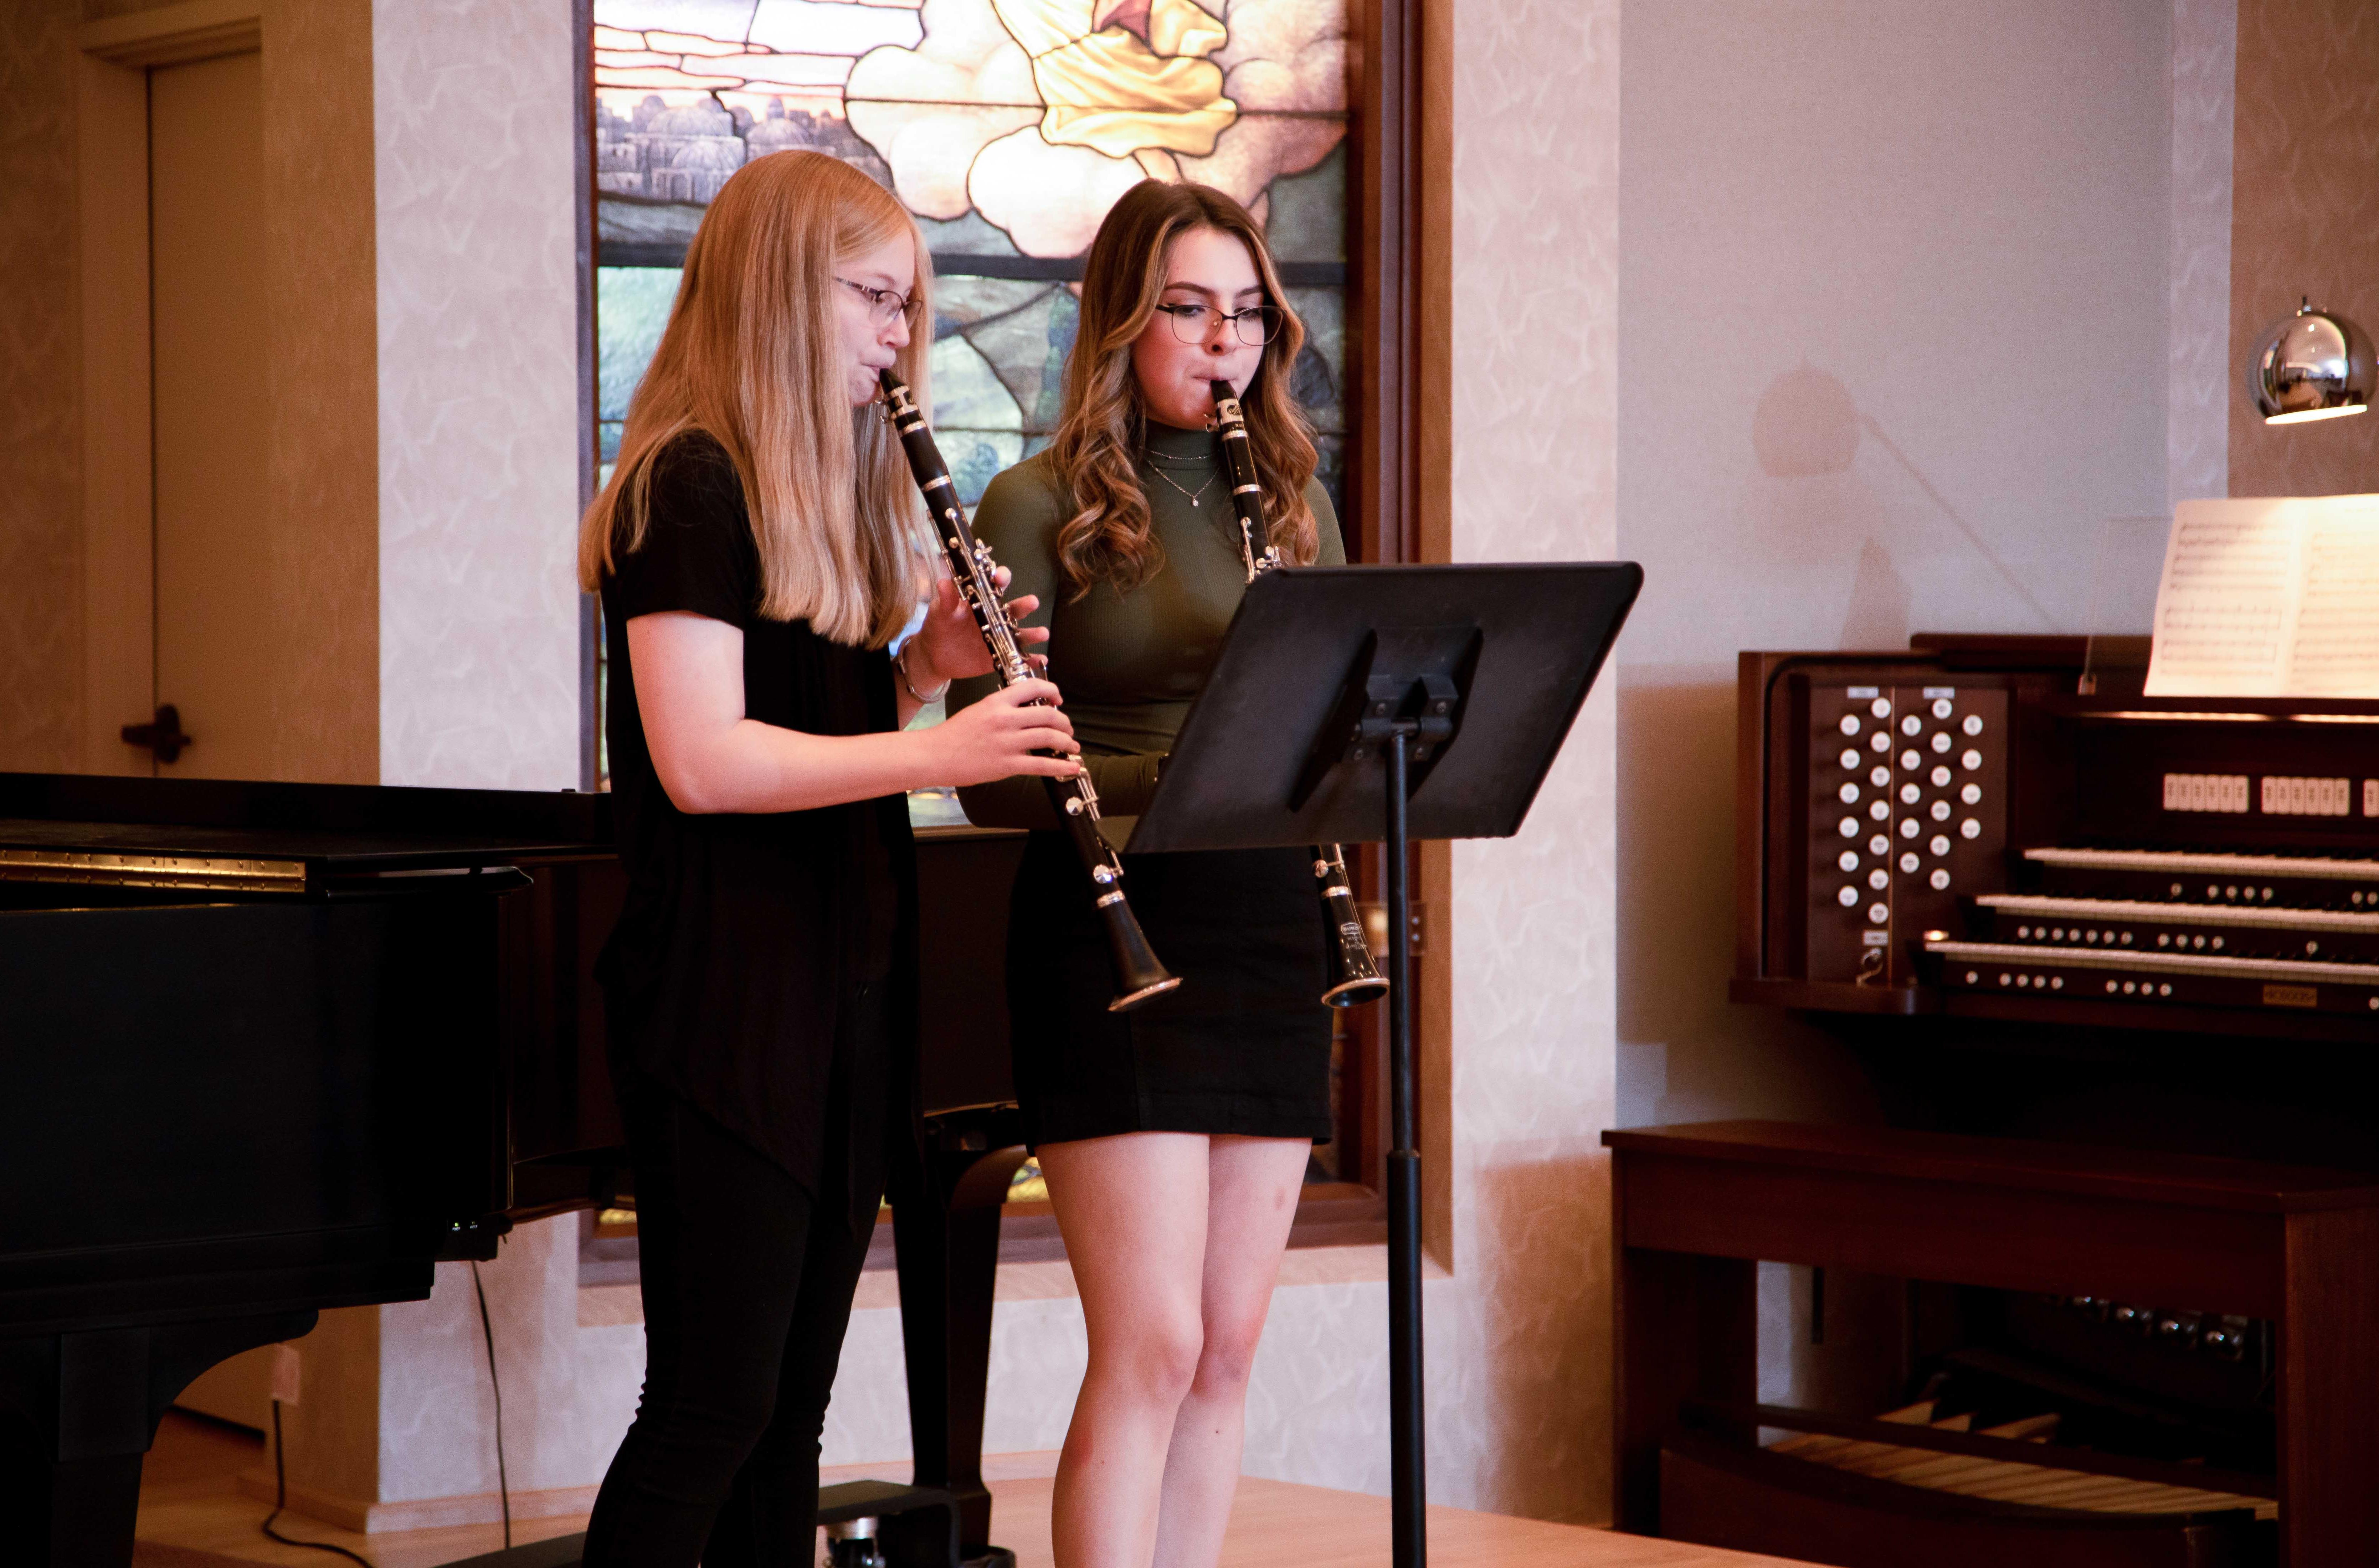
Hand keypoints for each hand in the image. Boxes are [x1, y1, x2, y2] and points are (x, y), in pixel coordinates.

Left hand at [907, 567, 1047, 688]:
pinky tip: (1041, 659)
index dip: (1000, 578)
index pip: (994, 586)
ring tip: (1043, 633)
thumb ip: (945, 600)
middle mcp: (994, 618)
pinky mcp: (1000, 656)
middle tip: (1032, 602)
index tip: (1001, 577)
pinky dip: (1030, 659)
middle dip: (1024, 605)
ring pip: (1020, 633)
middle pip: (1013, 609)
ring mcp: (999, 638)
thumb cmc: (938, 628)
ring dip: (1033, 632)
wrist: (934, 657)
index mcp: (981, 602)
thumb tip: (943, 582)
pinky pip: (1017, 657)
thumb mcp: (939, 612)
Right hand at [928, 679, 1080, 787]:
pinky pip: (1042, 765)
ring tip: (1072, 747)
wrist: (935, 755)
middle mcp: (1005, 719)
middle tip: (1068, 729)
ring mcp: (1007, 742)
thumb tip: (1026, 711)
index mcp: (996, 702)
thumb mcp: (978, 710)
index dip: (1052, 690)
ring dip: (1067, 742)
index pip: (1033, 687)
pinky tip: (1072, 768)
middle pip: (1048, 715)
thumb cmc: (953, 735)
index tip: (1058, 698)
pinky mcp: (1007, 764)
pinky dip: (1061, 766)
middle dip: (1064, 722)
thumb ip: (1002, 707)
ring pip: (1049, 737)